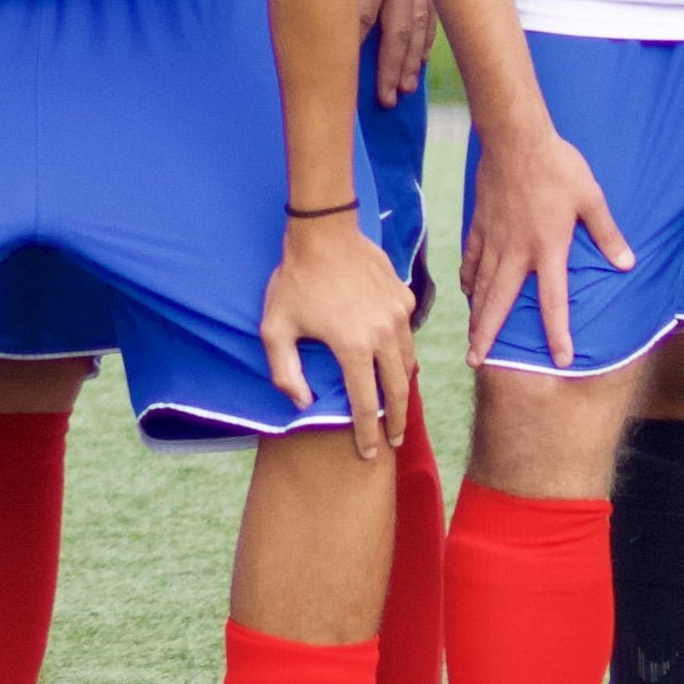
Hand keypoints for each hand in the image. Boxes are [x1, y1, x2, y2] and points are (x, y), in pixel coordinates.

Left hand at [256, 215, 412, 448]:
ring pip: (408, 361)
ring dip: (404, 388)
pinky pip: (407, 333)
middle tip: (396, 440)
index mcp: (353, 346)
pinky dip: (402, 352)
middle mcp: (383, 333)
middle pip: (398, 389)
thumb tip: (304, 402)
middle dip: (398, 420)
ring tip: (397, 406)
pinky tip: (392, 361)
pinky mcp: (404, 297)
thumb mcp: (274, 328)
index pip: (364, 403)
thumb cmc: (294, 280)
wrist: (323, 230)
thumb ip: (285, 372)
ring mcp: (398, 314)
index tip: (370, 453)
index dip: (367, 433)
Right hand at [456, 110, 627, 376]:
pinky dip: (469, 278)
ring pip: (481, 286)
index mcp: (548, 249)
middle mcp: (517, 252)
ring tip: (470, 339)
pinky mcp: (480, 224)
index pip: (554, 302)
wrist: (515, 137)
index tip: (560, 360)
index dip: (558, 334)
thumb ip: (607, 234)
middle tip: (476, 362)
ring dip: (475, 315)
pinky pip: (471, 259)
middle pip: (500, 303)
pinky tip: (467, 292)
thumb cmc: (558, 166)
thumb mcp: (591, 198)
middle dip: (488, 336)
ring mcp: (494, 239)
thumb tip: (628, 263)